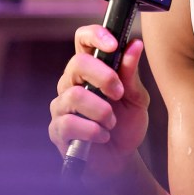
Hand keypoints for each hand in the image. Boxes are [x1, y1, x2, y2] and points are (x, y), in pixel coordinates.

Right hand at [49, 25, 150, 177]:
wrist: (121, 158)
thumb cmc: (127, 123)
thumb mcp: (136, 97)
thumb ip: (132, 73)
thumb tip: (135, 44)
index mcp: (92, 69)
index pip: (83, 40)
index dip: (95, 36)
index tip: (114, 44)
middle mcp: (72, 83)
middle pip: (76, 63)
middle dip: (103, 76)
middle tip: (119, 93)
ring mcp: (62, 106)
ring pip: (74, 95)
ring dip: (101, 110)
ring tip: (112, 122)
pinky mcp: (57, 129)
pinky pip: (69, 123)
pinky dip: (92, 130)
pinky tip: (103, 136)